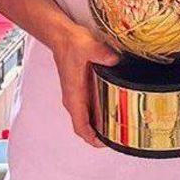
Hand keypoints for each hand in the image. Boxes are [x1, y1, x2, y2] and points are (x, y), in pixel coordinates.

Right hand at [50, 23, 119, 147]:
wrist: (61, 36)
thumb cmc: (70, 43)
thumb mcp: (87, 46)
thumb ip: (100, 54)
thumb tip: (113, 59)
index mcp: (73, 95)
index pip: (80, 125)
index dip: (91, 138)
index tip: (105, 144)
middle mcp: (73, 98)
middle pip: (84, 126)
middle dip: (98, 135)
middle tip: (118, 137)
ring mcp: (75, 94)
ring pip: (86, 118)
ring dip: (98, 125)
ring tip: (118, 126)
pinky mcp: (79, 88)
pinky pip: (88, 108)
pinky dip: (97, 114)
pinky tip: (111, 108)